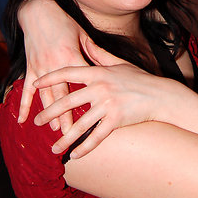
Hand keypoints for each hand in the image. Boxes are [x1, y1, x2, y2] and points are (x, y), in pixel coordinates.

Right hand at [17, 0, 88, 128]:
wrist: (38, 12)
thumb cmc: (64, 22)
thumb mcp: (82, 35)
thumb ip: (95, 52)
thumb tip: (109, 66)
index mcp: (72, 57)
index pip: (83, 83)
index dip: (90, 99)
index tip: (98, 113)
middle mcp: (55, 65)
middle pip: (64, 95)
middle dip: (68, 115)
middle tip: (74, 134)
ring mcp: (40, 67)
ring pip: (46, 96)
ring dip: (50, 114)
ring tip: (55, 131)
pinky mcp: (30, 67)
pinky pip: (26, 89)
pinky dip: (23, 105)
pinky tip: (22, 120)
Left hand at [34, 46, 179, 157]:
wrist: (162, 96)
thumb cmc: (141, 79)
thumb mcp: (120, 64)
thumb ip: (100, 54)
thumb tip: (86, 42)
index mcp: (99, 73)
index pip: (68, 72)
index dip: (50, 78)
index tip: (36, 83)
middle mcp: (100, 88)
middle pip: (68, 101)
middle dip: (50, 112)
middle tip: (37, 121)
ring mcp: (108, 104)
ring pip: (80, 124)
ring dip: (65, 138)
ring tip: (53, 147)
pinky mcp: (117, 119)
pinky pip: (97, 136)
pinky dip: (85, 147)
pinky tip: (74, 155)